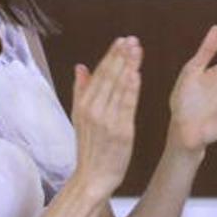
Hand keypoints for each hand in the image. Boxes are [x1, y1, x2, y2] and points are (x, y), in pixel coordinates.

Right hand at [70, 37, 141, 198]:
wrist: (93, 177)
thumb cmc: (90, 148)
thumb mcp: (79, 117)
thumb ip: (81, 91)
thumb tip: (81, 66)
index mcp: (83, 105)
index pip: (99, 74)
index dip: (111, 56)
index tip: (121, 40)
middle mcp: (93, 110)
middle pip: (109, 77)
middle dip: (121, 56)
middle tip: (132, 40)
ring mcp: (107, 121)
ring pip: (118, 88)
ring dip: (128, 66)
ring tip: (137, 50)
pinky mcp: (121, 131)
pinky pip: (127, 106)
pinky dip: (131, 89)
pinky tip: (136, 74)